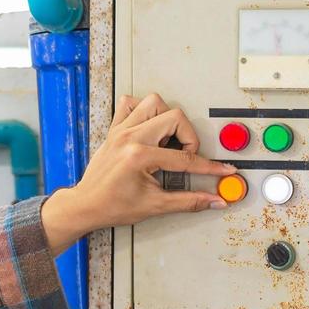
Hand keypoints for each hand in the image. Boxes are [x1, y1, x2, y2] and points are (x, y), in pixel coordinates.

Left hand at [39, 93, 237, 254]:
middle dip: (188, 137)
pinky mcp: (115, 129)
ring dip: (168, 118)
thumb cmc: (111, 206)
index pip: (185, 158)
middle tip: (186, 156)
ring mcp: (121, 130)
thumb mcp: (154, 206)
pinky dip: (144, 110)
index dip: (209, 166)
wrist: (86, 206)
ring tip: (169, 140)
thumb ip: (188, 201)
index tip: (223, 169)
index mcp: (139, 156)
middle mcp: (129, 137)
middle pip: (174, 116)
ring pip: (154, 102)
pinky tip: (149, 128)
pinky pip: (130, 104)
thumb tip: (213, 200)